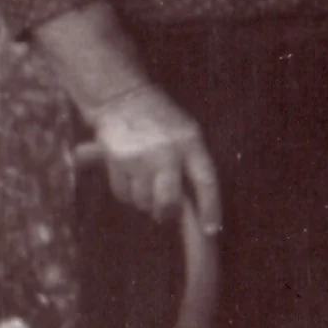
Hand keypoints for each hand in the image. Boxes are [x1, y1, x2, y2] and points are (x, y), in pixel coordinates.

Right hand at [91, 83, 222, 232]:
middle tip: (163, 210)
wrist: (122, 97)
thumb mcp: (185, 133)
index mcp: (189, 142)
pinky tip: (128, 173)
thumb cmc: (160, 120)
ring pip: (143, 201)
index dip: (210, 207)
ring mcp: (140, 156)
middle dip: (165, 211)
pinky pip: (123, 194)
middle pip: (168, 201)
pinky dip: (126, 192)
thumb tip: (194, 206)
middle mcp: (166, 151)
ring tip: (143, 178)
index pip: (205, 180)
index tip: (211, 230)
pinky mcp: (117, 160)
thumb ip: (191, 164)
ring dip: (144, 199)